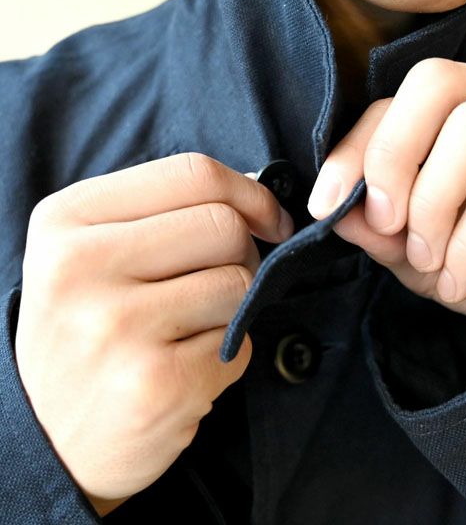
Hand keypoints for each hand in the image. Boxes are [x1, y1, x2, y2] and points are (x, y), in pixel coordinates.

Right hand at [15, 153, 293, 515]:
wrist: (51, 437)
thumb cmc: (85, 332)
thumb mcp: (92, 252)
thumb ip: (164, 213)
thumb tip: (252, 191)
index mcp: (67, 220)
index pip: (193, 174)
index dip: (251, 193)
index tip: (270, 221)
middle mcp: (82, 266)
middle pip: (225, 226)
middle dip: (244, 256)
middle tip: (218, 284)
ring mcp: (117, 326)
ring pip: (240, 284)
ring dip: (234, 310)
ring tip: (188, 331)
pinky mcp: (156, 382)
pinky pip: (240, 342)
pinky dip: (229, 354)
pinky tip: (185, 368)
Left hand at [307, 58, 465, 328]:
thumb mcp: (425, 257)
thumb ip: (380, 231)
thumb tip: (334, 207)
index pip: (399, 100)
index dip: (354, 148)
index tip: (325, 203)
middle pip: (436, 83)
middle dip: (390, 156)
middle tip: (384, 222)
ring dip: (432, 204)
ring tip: (427, 259)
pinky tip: (458, 280)